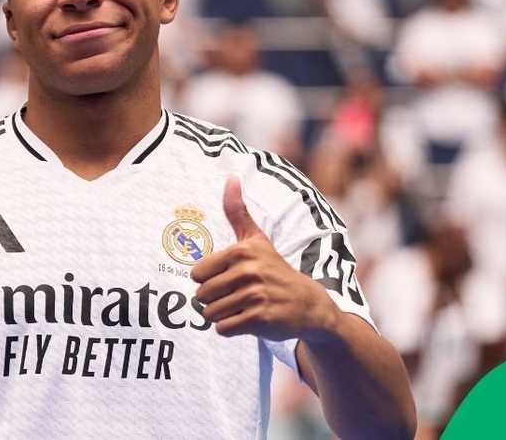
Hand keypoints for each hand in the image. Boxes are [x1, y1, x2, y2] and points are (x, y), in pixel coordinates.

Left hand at [191, 177, 338, 342]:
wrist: (308, 304)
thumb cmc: (275, 269)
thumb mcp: (257, 239)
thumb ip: (238, 212)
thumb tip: (230, 177)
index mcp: (241, 251)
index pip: (197, 273)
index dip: (208, 280)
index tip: (227, 278)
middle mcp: (248, 272)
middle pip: (201, 295)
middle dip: (214, 300)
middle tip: (236, 295)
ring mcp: (254, 296)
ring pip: (210, 313)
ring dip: (222, 314)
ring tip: (242, 307)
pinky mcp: (259, 319)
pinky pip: (223, 328)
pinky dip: (230, 327)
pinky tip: (248, 319)